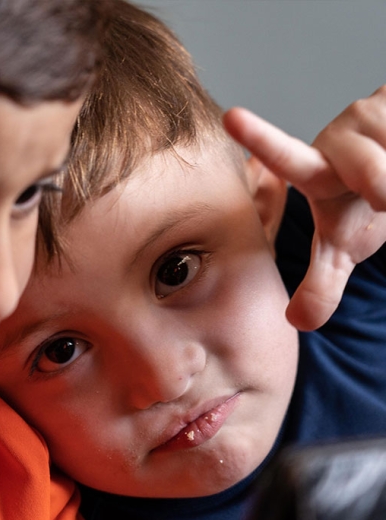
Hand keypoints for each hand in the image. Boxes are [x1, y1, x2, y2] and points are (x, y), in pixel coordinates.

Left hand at [223, 85, 385, 330]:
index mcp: (316, 172)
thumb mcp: (341, 247)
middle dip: (385, 193)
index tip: (231, 117)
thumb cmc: (361, 208)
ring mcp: (379, 115)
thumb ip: (321, 282)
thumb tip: (299, 323)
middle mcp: (344, 138)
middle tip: (382, 199)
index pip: (287, 158)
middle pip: (379, 183)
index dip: (261, 138)